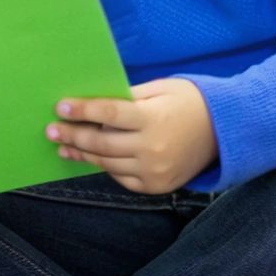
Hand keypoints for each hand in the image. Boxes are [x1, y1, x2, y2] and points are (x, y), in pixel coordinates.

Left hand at [47, 78, 216, 193]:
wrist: (225, 131)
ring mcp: (154, 170)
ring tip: (62, 147)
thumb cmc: (188, 102)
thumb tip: (92, 101)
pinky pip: (122, 178)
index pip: (109, 115)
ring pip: (107, 163)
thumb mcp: (160, 89)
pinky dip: (105, 167)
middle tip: (51, 130)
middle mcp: (152, 148)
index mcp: (153, 118)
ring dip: (82, 154)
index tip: (60, 107)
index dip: (82, 111)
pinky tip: (89, 159)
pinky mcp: (157, 186)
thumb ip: (127, 97)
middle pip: (102, 143)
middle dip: (73, 136)